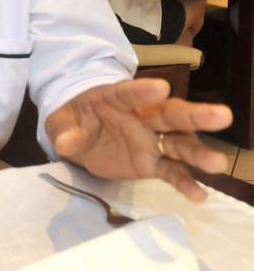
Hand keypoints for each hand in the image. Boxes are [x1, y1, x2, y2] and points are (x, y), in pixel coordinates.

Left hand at [45, 78, 232, 200]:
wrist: (79, 132)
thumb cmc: (73, 116)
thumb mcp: (59, 118)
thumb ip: (64, 129)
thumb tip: (66, 143)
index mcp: (115, 98)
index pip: (129, 93)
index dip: (144, 90)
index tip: (161, 87)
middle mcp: (140, 116)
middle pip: (168, 113)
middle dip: (194, 114)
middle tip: (222, 115)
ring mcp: (149, 139)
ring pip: (178, 142)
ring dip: (197, 151)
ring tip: (217, 163)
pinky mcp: (151, 162)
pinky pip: (170, 171)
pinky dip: (184, 181)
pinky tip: (199, 195)